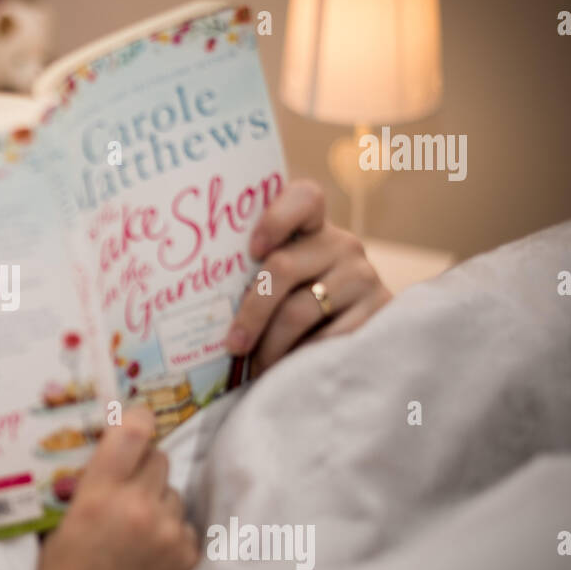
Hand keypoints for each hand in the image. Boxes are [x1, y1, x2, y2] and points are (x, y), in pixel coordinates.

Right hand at [27, 406, 199, 569]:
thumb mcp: (63, 517)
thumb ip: (92, 480)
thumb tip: (113, 441)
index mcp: (99, 495)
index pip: (133, 432)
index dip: (137, 418)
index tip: (136, 419)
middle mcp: (138, 508)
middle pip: (159, 457)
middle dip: (144, 466)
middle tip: (127, 485)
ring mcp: (167, 533)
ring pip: (174, 491)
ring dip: (158, 500)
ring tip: (135, 527)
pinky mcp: (186, 556)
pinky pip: (185, 524)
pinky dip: (170, 531)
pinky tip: (148, 550)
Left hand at [224, 179, 390, 376]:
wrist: (363, 335)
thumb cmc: (296, 305)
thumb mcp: (279, 284)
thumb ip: (253, 277)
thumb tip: (192, 310)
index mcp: (311, 226)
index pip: (304, 198)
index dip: (276, 219)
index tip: (251, 251)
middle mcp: (341, 243)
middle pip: (283, 268)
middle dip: (251, 312)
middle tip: (233, 346)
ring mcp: (362, 275)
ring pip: (300, 309)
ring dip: (270, 345)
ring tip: (255, 368)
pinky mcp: (378, 311)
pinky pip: (327, 339)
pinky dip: (299, 358)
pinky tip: (286, 371)